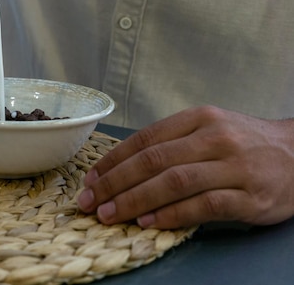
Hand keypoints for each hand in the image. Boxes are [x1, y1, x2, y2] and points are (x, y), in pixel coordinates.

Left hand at [77, 106, 293, 228]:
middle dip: (114, 183)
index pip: (144, 139)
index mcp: (198, 118)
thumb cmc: (244, 143)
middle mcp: (214, 138)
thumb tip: (120, 168)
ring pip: (174, 183)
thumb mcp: (208, 129)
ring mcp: (234, 167)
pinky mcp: (250, 196)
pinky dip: (171, 215)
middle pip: (153, 161)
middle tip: (89, 200)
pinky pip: (203, 206)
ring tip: (109, 214)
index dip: (113, 161)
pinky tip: (148, 222)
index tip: (91, 178)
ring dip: (134, 201)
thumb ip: (170, 143)